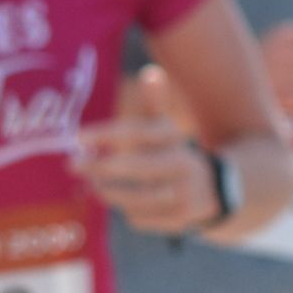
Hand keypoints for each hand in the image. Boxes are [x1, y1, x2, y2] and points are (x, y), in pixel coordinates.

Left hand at [71, 71, 220, 234]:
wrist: (220, 191)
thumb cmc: (176, 154)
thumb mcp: (169, 130)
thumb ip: (156, 103)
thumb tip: (151, 72)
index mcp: (177, 142)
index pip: (138, 134)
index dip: (107, 134)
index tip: (77, 136)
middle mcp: (183, 168)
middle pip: (135, 167)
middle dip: (100, 167)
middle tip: (72, 165)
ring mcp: (183, 196)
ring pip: (135, 196)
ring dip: (109, 192)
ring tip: (94, 185)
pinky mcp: (180, 220)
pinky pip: (141, 218)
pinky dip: (128, 211)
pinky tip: (124, 203)